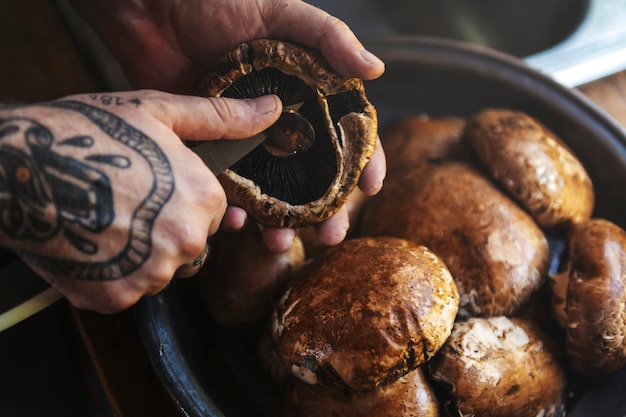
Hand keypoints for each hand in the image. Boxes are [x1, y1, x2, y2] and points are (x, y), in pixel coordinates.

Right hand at [0, 91, 280, 311]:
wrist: (17, 168)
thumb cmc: (87, 133)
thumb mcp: (158, 112)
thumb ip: (221, 118)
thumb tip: (272, 108)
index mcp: (203, 199)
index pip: (214, 212)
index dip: (184, 196)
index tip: (154, 184)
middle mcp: (186, 242)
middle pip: (190, 243)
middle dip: (165, 226)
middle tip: (124, 199)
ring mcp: (150, 274)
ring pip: (160, 268)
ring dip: (139, 252)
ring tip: (104, 218)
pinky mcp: (115, 296)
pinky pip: (128, 288)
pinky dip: (112, 272)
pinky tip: (91, 241)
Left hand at [71, 0, 386, 251]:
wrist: (153, 8)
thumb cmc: (220, 1)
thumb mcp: (282, 12)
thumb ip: (329, 38)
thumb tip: (377, 71)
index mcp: (305, 93)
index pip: (343, 134)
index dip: (361, 162)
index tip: (371, 189)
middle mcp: (278, 122)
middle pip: (309, 176)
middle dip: (323, 210)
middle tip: (330, 236)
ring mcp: (243, 138)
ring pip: (268, 191)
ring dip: (277, 221)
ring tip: (279, 243)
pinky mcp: (208, 147)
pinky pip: (224, 186)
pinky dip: (228, 208)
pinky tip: (233, 222)